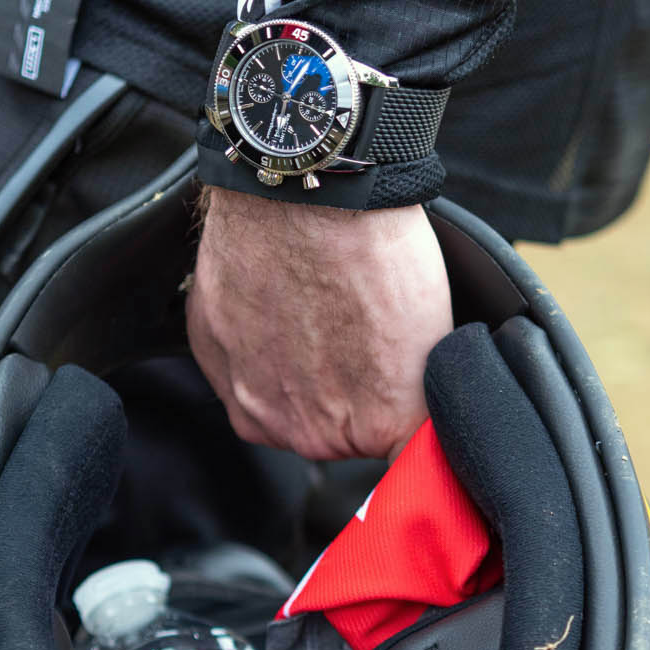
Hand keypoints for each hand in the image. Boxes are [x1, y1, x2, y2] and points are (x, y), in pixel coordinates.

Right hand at [187, 185, 453, 461]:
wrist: (306, 192)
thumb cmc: (378, 247)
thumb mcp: (433, 333)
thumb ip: (417, 393)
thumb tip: (419, 416)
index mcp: (382, 428)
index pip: (402, 458)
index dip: (403, 423)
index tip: (400, 398)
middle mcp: (316, 436)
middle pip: (338, 436)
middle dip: (348, 397)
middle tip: (355, 333)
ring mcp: (260, 408)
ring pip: (285, 413)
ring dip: (296, 379)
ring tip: (313, 315)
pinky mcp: (216, 370)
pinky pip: (242, 379)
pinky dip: (254, 351)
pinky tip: (275, 306)